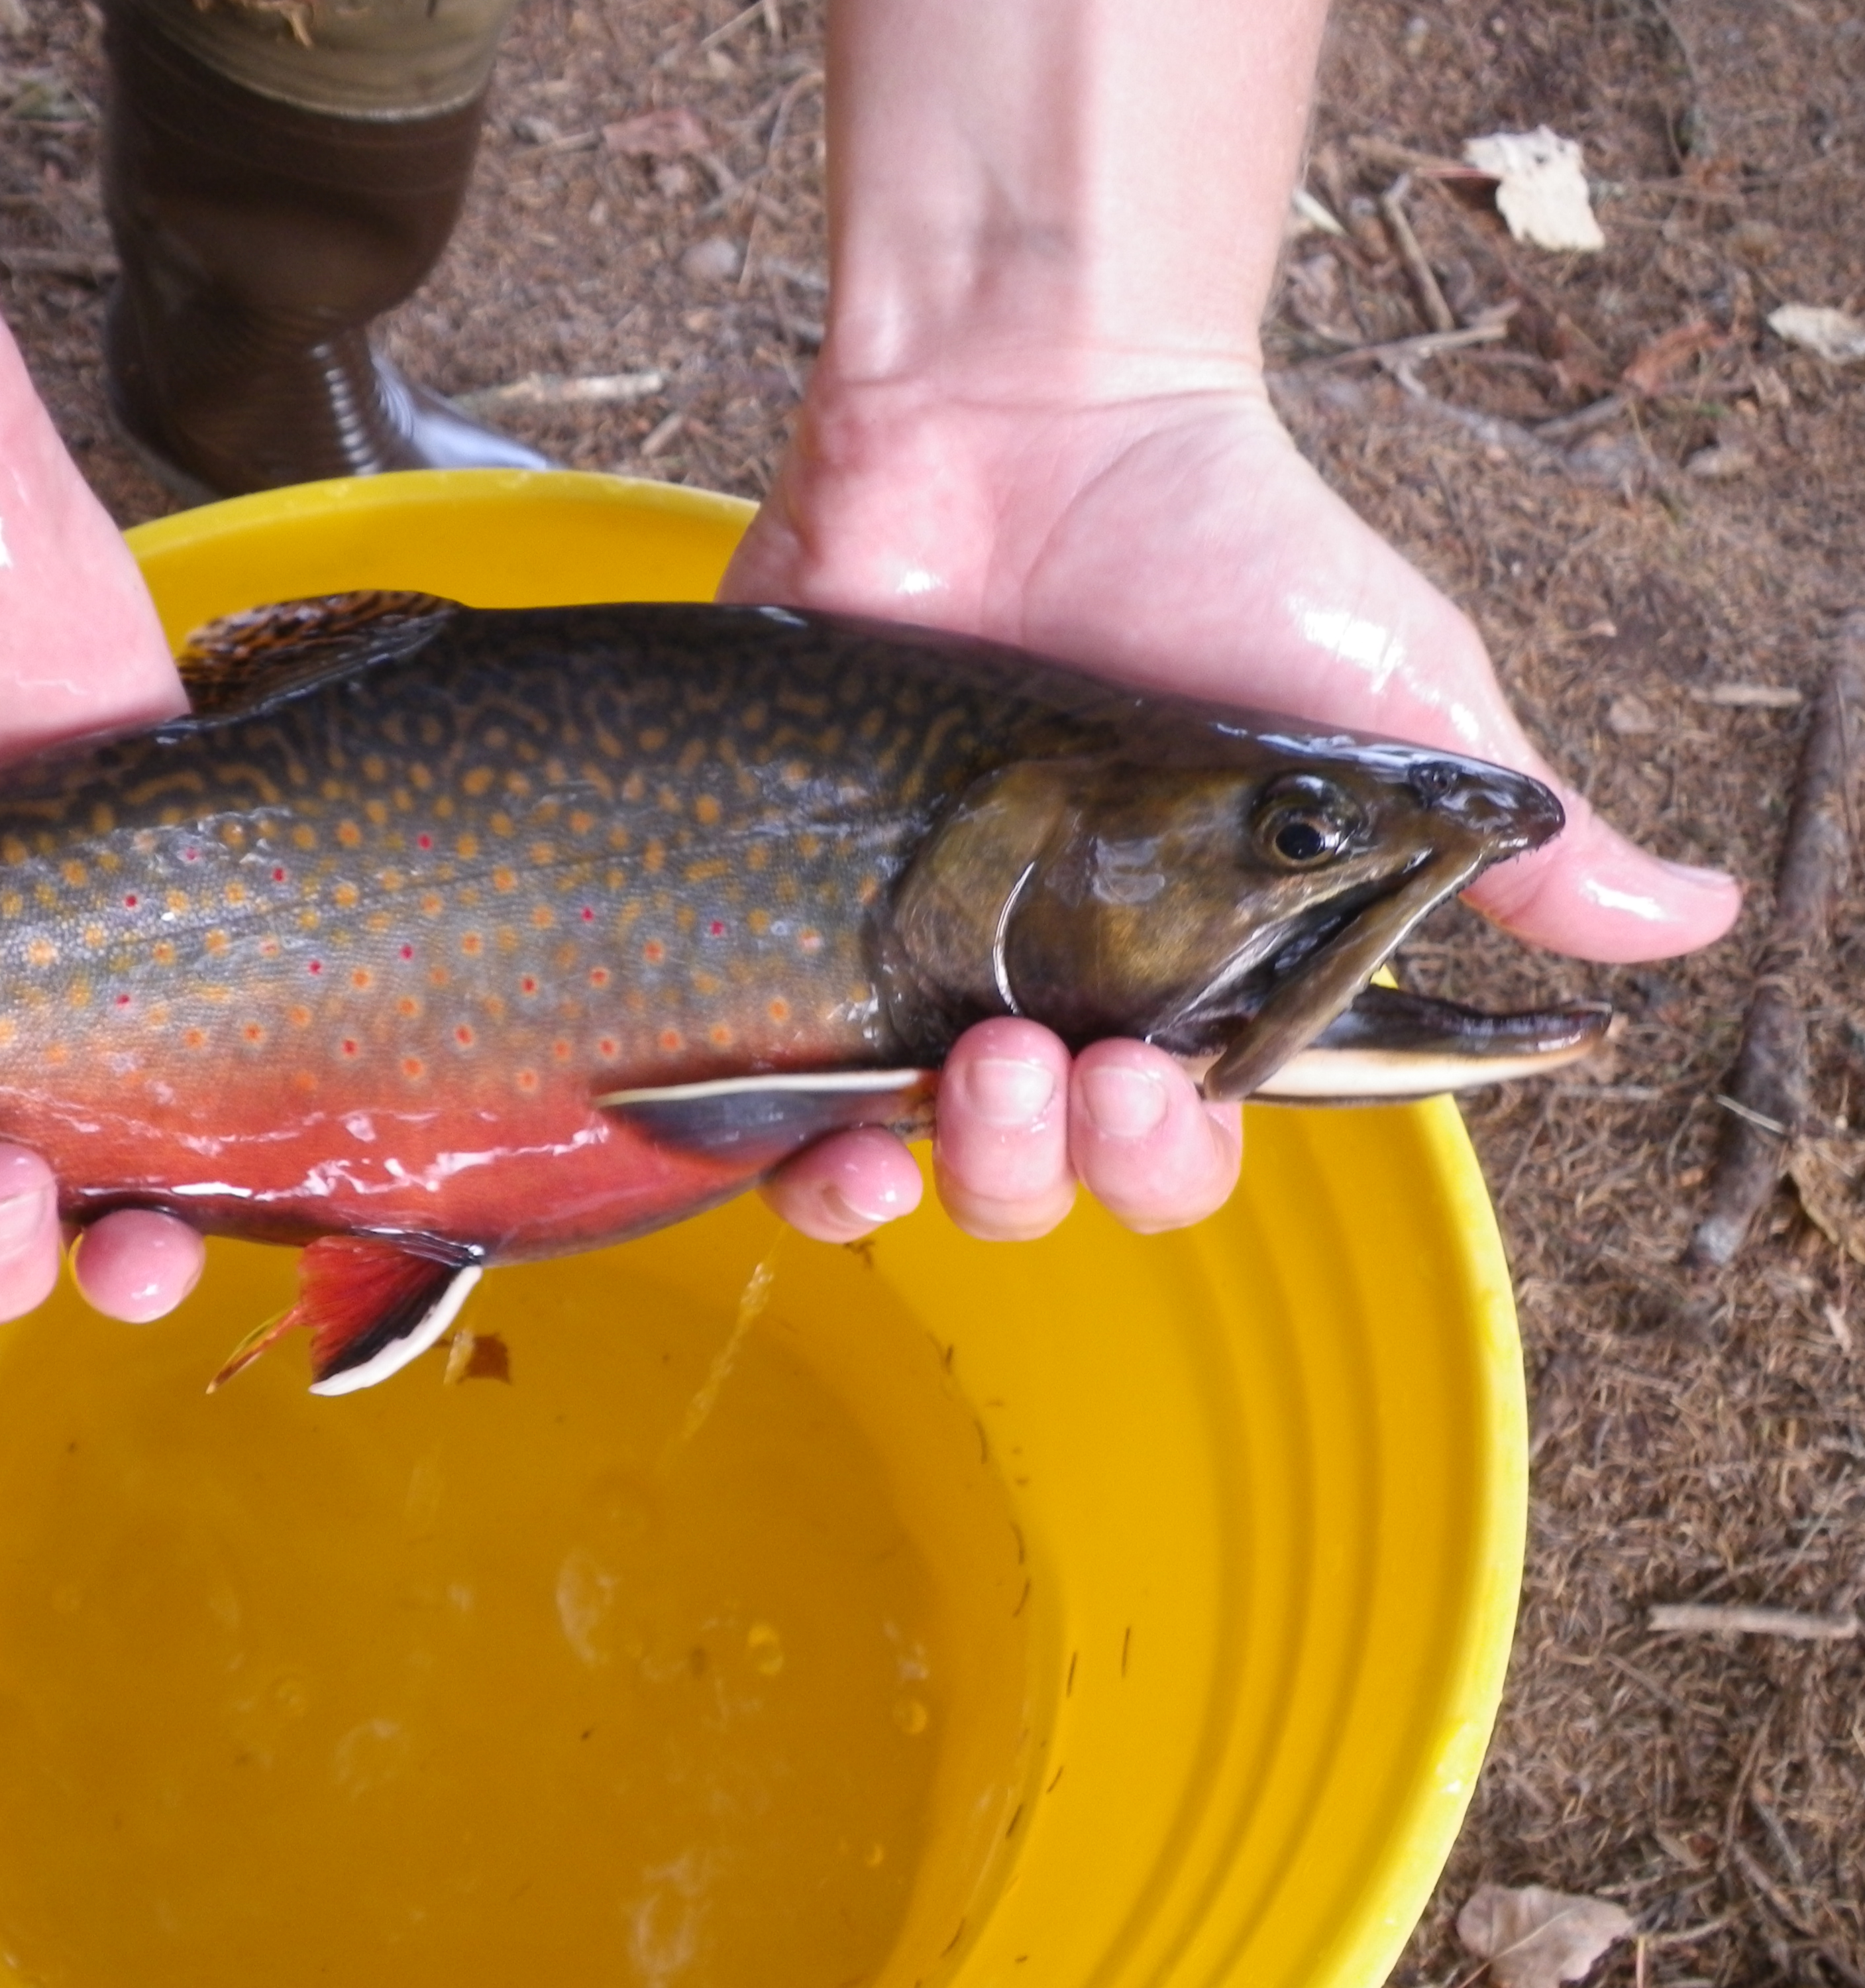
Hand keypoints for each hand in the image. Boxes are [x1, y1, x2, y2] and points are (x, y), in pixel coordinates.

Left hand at [728, 371, 1739, 1244]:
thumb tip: (1691, 923)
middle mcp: (1050, 978)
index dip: (1178, 1163)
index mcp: (1186, 963)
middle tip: (1069, 1070)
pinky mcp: (796, 897)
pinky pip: (771, 1098)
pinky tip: (822, 1143)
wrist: (1031, 417)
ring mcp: (912, 943)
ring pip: (913, 1160)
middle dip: (1061, 1166)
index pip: (1189, 1144)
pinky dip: (794, 1155)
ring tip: (969, 1071)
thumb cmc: (1225, 553)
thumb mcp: (1403, 713)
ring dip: (950, 1166)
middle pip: (1050, 1176)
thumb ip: (1518, 846)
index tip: (1176, 1087)